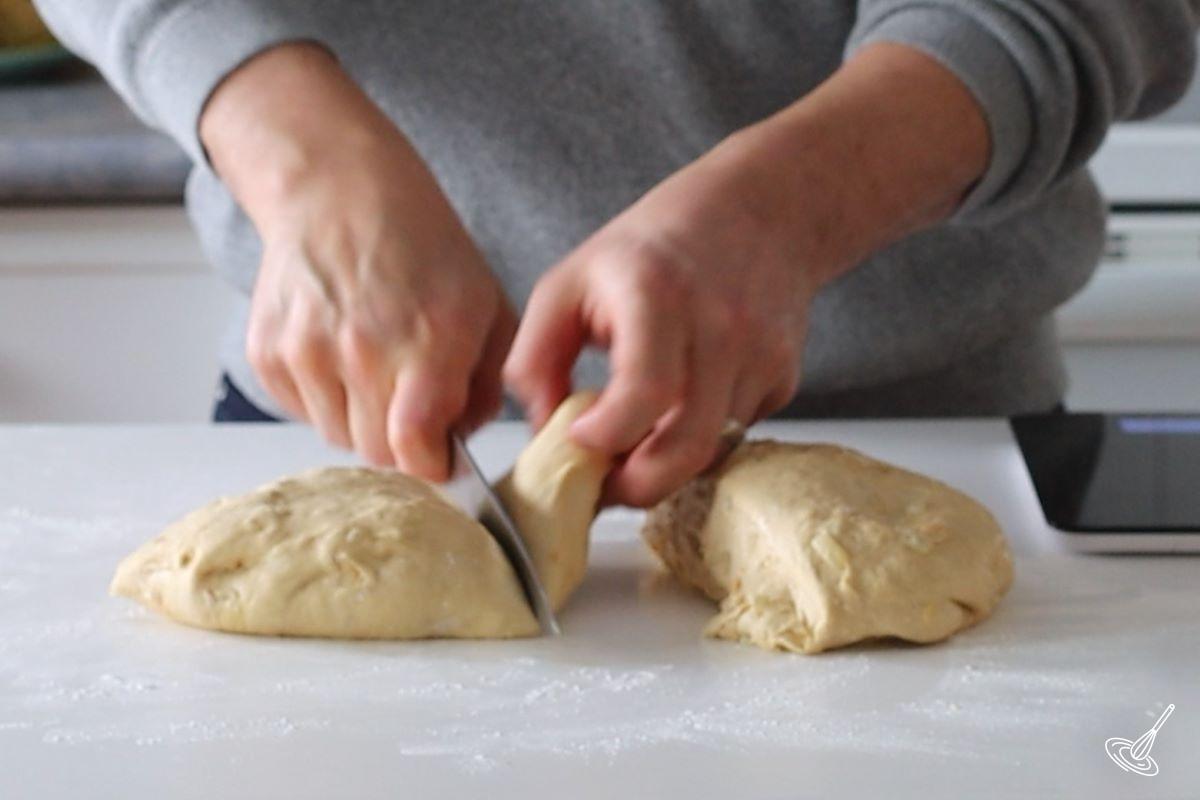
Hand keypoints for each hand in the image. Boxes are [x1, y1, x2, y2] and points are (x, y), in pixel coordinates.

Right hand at [201, 44, 511, 478]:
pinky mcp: (267, 352)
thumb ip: (487, 385)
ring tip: (377, 367)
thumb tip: (460, 443)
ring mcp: (306, 351)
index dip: (433, 464)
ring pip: (339, 437)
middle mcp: (362, 348)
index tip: (441, 455)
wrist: (337, 191)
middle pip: (378, 453)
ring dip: (364, 420)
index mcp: (428, 337)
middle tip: (415, 404)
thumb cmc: (423, 244)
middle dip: (404, 443)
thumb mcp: (487, 304)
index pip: (415, 447)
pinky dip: (327, 399)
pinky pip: (303, 412)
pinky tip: (342, 352)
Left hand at [505, 149, 811, 506]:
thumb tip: (541, 431)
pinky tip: (684, 399)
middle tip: (603, 484)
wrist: (757, 214)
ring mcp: (761, 356)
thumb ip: (536, 356)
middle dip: (636, 486)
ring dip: (667, 460)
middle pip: (686, 448)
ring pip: (710, 450)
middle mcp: (719, 328)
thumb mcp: (570, 280)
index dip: (606, 436)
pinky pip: (736, 434)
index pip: (644, 393)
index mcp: (657, 296)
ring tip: (637, 433)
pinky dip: (703, 435)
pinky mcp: (784, 377)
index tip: (578, 438)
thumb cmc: (651, 248)